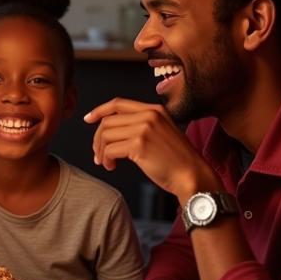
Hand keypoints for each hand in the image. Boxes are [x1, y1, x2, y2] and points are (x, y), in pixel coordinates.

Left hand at [83, 98, 218, 201]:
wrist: (192, 176)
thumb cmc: (176, 160)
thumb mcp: (161, 132)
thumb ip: (141, 125)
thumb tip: (109, 129)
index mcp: (154, 109)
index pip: (118, 103)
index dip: (99, 110)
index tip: (88, 119)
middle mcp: (149, 115)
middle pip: (107, 121)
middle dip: (97, 139)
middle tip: (98, 155)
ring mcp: (144, 128)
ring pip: (106, 135)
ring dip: (101, 151)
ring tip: (106, 163)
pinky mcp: (139, 144)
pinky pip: (109, 149)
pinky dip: (106, 159)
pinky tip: (112, 167)